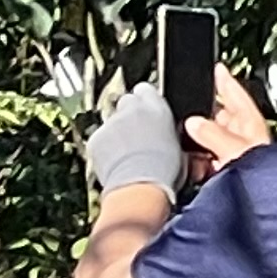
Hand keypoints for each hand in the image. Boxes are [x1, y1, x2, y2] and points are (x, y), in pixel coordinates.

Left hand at [85, 84, 189, 199]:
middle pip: (126, 102)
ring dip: (117, 132)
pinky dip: (104, 146)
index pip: (146, 90)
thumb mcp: (180, 148)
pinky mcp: (96, 138)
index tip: (148, 112)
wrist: (140, 187)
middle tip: (138, 133)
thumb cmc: (164, 172)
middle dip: (130, 114)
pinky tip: (115, 161)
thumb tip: (174, 137)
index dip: (146, 102)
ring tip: (127, 153)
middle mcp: (131, 109)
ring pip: (111, 121)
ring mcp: (111, 123)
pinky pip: (99, 138)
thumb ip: (172, 133)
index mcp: (156, 107)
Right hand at [190, 66, 271, 174]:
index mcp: (253, 131)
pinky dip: (199, 158)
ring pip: (218, 140)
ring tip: (187, 133)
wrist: (262, 211)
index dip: (227, 83)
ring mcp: (240, 160)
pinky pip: (211, 160)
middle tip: (195, 100)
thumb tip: (196, 122)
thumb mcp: (234, 153)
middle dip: (211, 110)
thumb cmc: (261, 183)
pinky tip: (192, 162)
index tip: (219, 68)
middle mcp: (249, 143)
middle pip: (228, 118)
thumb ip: (213, 136)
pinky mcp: (230, 176)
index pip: (239, 100)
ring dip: (203, 136)